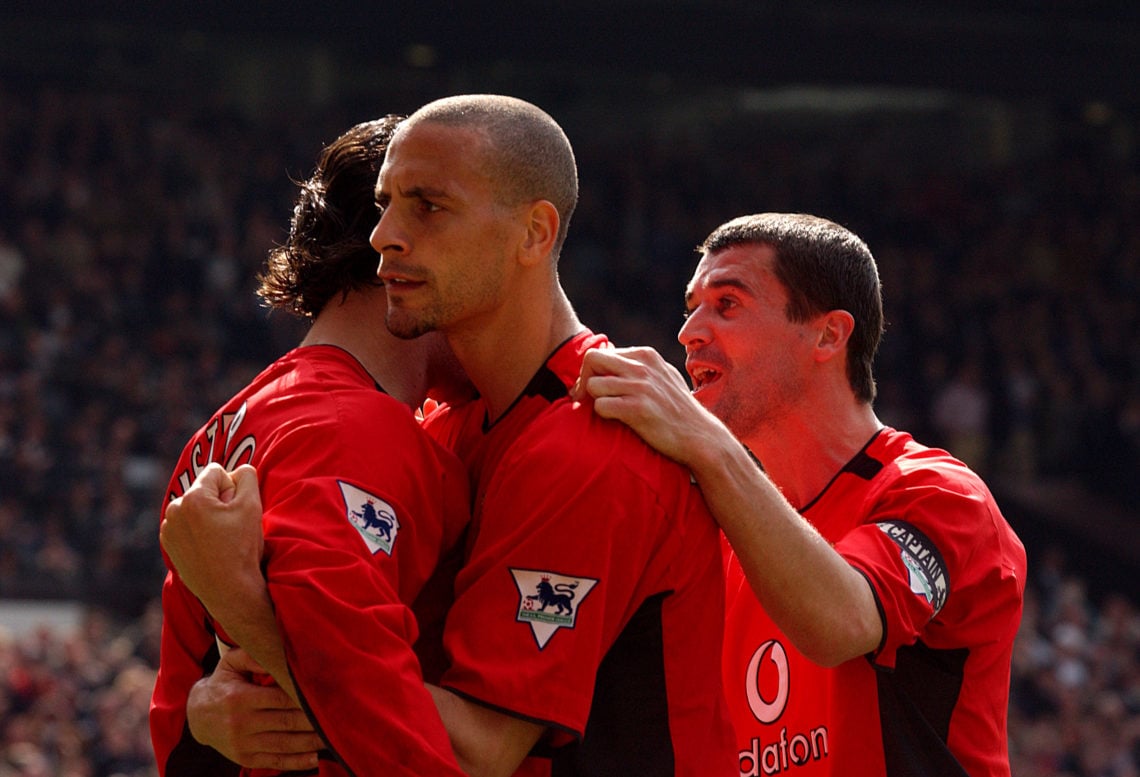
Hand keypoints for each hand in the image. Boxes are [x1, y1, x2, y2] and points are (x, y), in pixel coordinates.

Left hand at [161, 463, 264, 620]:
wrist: (228, 589)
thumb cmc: (241, 548)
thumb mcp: (252, 506)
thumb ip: (247, 476)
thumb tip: (237, 471)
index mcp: (193, 497)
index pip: (216, 472)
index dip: (232, 488)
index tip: (235, 511)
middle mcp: (174, 509)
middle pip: (203, 489)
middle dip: (218, 501)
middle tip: (230, 527)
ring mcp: (168, 528)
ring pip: (194, 507)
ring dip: (207, 515)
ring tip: (219, 539)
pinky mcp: (168, 543)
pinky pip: (186, 524)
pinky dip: (197, 530)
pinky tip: (208, 547)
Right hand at [187, 647, 322, 770]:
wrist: (198, 717)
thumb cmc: (223, 684)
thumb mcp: (231, 664)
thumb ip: (252, 657)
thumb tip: (273, 659)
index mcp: (240, 698)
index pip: (280, 698)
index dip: (303, 698)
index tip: (324, 696)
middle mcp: (241, 723)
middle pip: (286, 722)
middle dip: (312, 721)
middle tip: (336, 717)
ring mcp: (243, 743)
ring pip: (283, 744)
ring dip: (310, 742)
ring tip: (331, 738)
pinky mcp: (244, 758)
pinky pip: (274, 761)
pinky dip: (295, 761)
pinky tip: (313, 758)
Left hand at [573, 346, 707, 464]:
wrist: (701, 437)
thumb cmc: (679, 410)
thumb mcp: (664, 376)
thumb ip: (640, 364)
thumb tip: (610, 350)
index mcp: (646, 355)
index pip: (601, 352)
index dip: (591, 372)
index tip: (593, 390)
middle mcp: (643, 367)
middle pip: (591, 360)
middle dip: (583, 380)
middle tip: (585, 399)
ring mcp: (641, 387)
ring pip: (593, 384)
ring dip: (592, 400)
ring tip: (604, 411)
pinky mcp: (638, 409)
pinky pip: (601, 405)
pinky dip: (602, 414)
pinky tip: (615, 420)